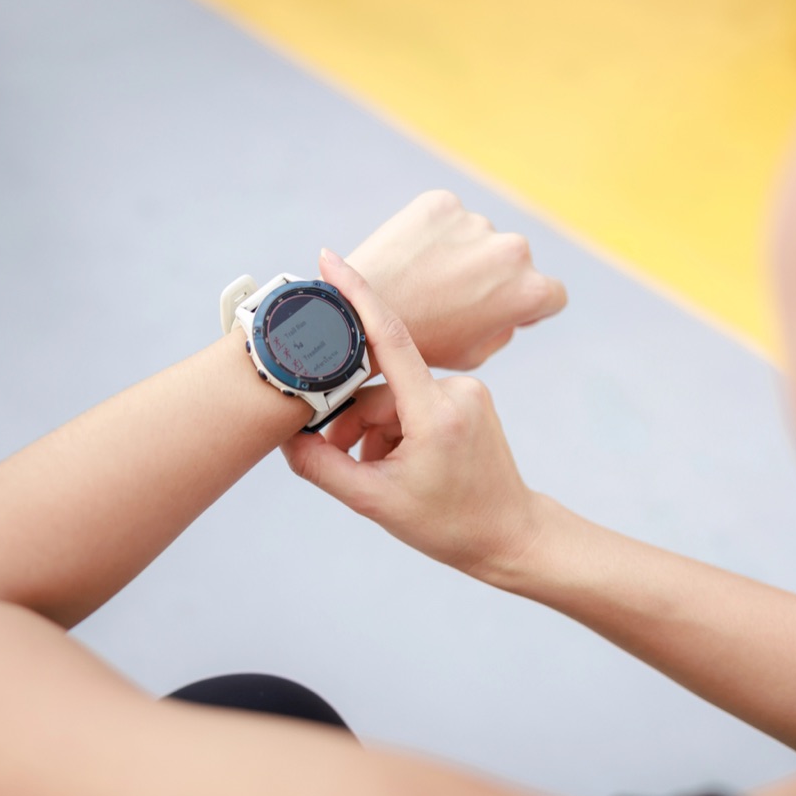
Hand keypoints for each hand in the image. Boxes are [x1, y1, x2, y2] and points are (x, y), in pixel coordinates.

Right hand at [282, 250, 544, 578]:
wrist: (509, 534)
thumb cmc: (449, 525)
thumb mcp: (374, 503)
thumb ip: (321, 468)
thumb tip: (285, 438)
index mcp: (437, 413)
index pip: (389, 338)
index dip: (356, 295)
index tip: (328, 260)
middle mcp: (457, 391)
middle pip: (376, 390)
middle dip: (350, 424)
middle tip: (336, 461)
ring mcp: (467, 391)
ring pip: (392, 397)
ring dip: (372, 431)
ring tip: (374, 473)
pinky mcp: (469, 396)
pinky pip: (413, 400)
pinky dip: (394, 429)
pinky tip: (395, 462)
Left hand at [345, 190, 566, 371]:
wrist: (361, 315)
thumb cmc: (420, 344)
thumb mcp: (476, 354)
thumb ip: (505, 326)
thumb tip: (509, 304)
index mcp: (530, 290)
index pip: (552, 294)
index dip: (530, 306)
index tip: (504, 310)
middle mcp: (512, 249)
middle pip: (515, 260)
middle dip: (494, 274)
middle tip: (454, 296)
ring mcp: (476, 222)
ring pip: (478, 236)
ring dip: (462, 251)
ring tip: (424, 279)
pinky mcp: (442, 203)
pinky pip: (447, 217)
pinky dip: (434, 233)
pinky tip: (411, 258)